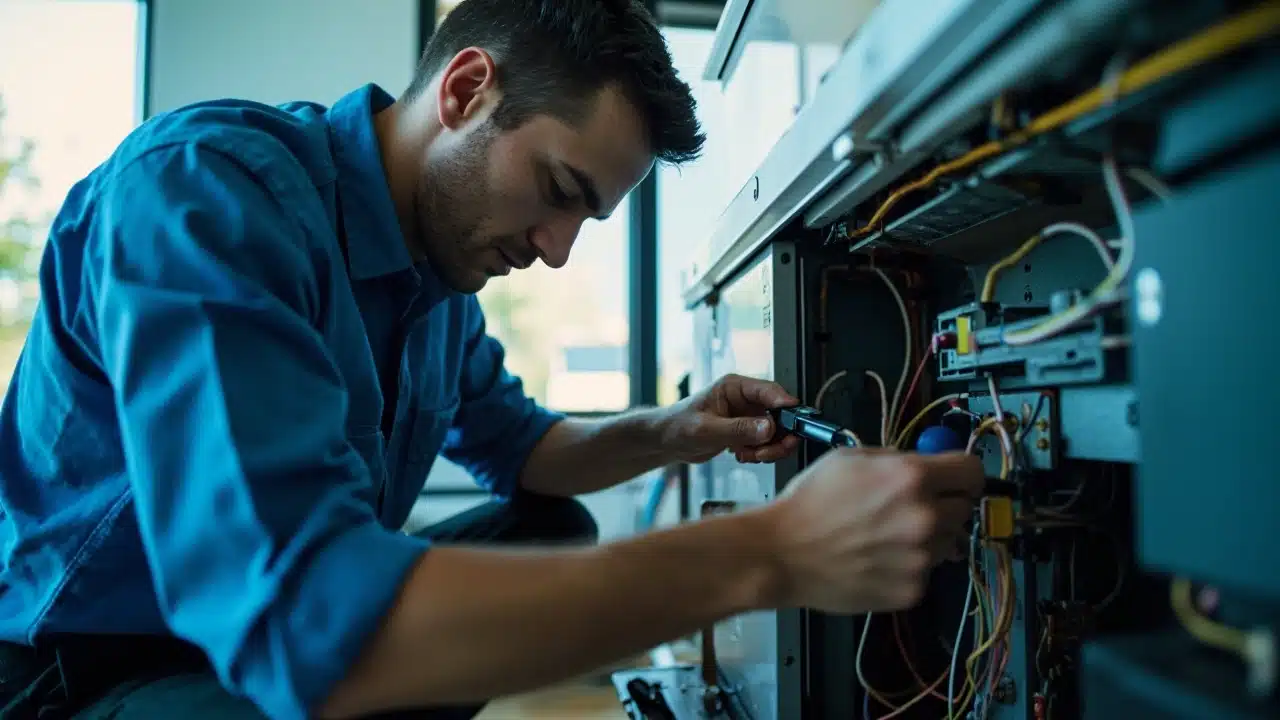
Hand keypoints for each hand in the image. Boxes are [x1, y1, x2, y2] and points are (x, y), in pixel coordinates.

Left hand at [659, 374, 800, 463]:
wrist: (667, 441)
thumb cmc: (678, 426)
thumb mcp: (707, 429)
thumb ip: (738, 429)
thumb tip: (768, 428)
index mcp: (734, 387)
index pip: (768, 390)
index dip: (784, 404)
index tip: (795, 418)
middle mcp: (744, 400)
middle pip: (778, 414)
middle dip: (778, 435)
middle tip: (770, 450)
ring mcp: (747, 417)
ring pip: (775, 432)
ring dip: (768, 448)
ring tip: (749, 455)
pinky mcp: (746, 432)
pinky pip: (766, 443)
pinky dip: (759, 454)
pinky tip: (742, 456)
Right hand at [765, 449, 981, 613]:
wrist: (782, 553)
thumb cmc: (809, 503)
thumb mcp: (850, 458)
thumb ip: (896, 460)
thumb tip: (925, 466)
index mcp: (911, 477)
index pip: (972, 471)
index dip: (963, 473)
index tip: (955, 479)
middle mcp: (924, 517)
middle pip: (964, 509)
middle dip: (943, 505)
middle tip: (910, 509)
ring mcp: (921, 558)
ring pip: (947, 542)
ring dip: (927, 537)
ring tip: (886, 537)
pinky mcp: (912, 590)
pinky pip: (926, 571)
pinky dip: (909, 566)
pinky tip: (878, 560)